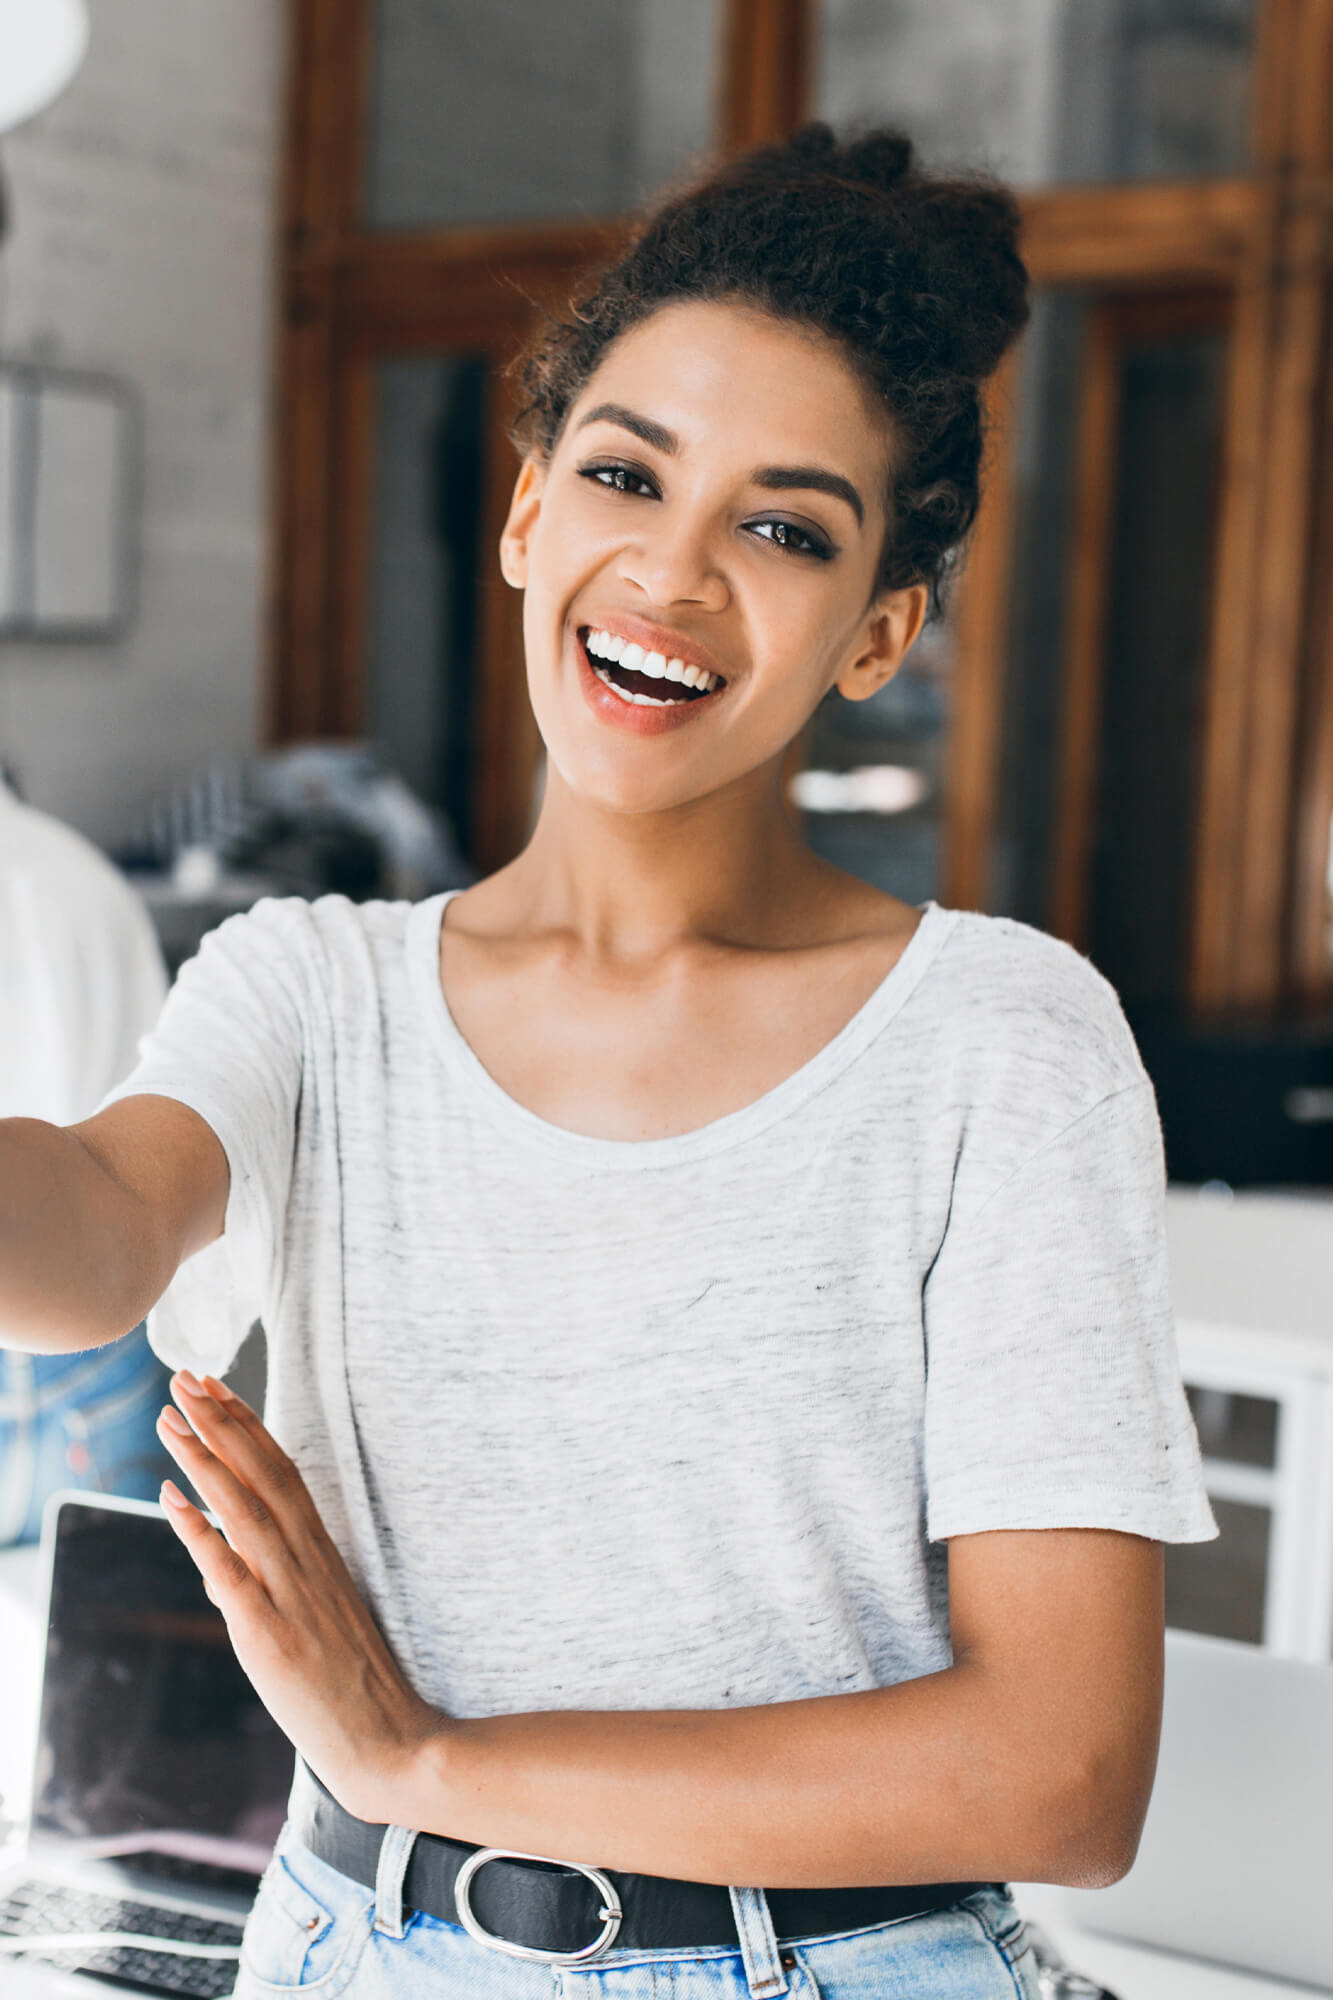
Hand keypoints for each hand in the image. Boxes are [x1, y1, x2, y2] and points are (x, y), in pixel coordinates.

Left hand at [156, 1371, 442, 1824]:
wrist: (387, 1738)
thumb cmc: (353, 1678)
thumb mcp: (319, 1610)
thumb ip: (273, 1576)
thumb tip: (219, 1557)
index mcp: (320, 1549)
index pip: (280, 1469)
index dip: (245, 1424)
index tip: (215, 1385)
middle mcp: (305, 1559)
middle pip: (261, 1473)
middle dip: (221, 1421)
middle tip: (186, 1376)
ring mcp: (288, 1592)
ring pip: (244, 1508)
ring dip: (205, 1458)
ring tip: (171, 1417)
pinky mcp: (268, 1632)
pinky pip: (229, 1571)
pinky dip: (200, 1531)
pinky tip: (172, 1500)